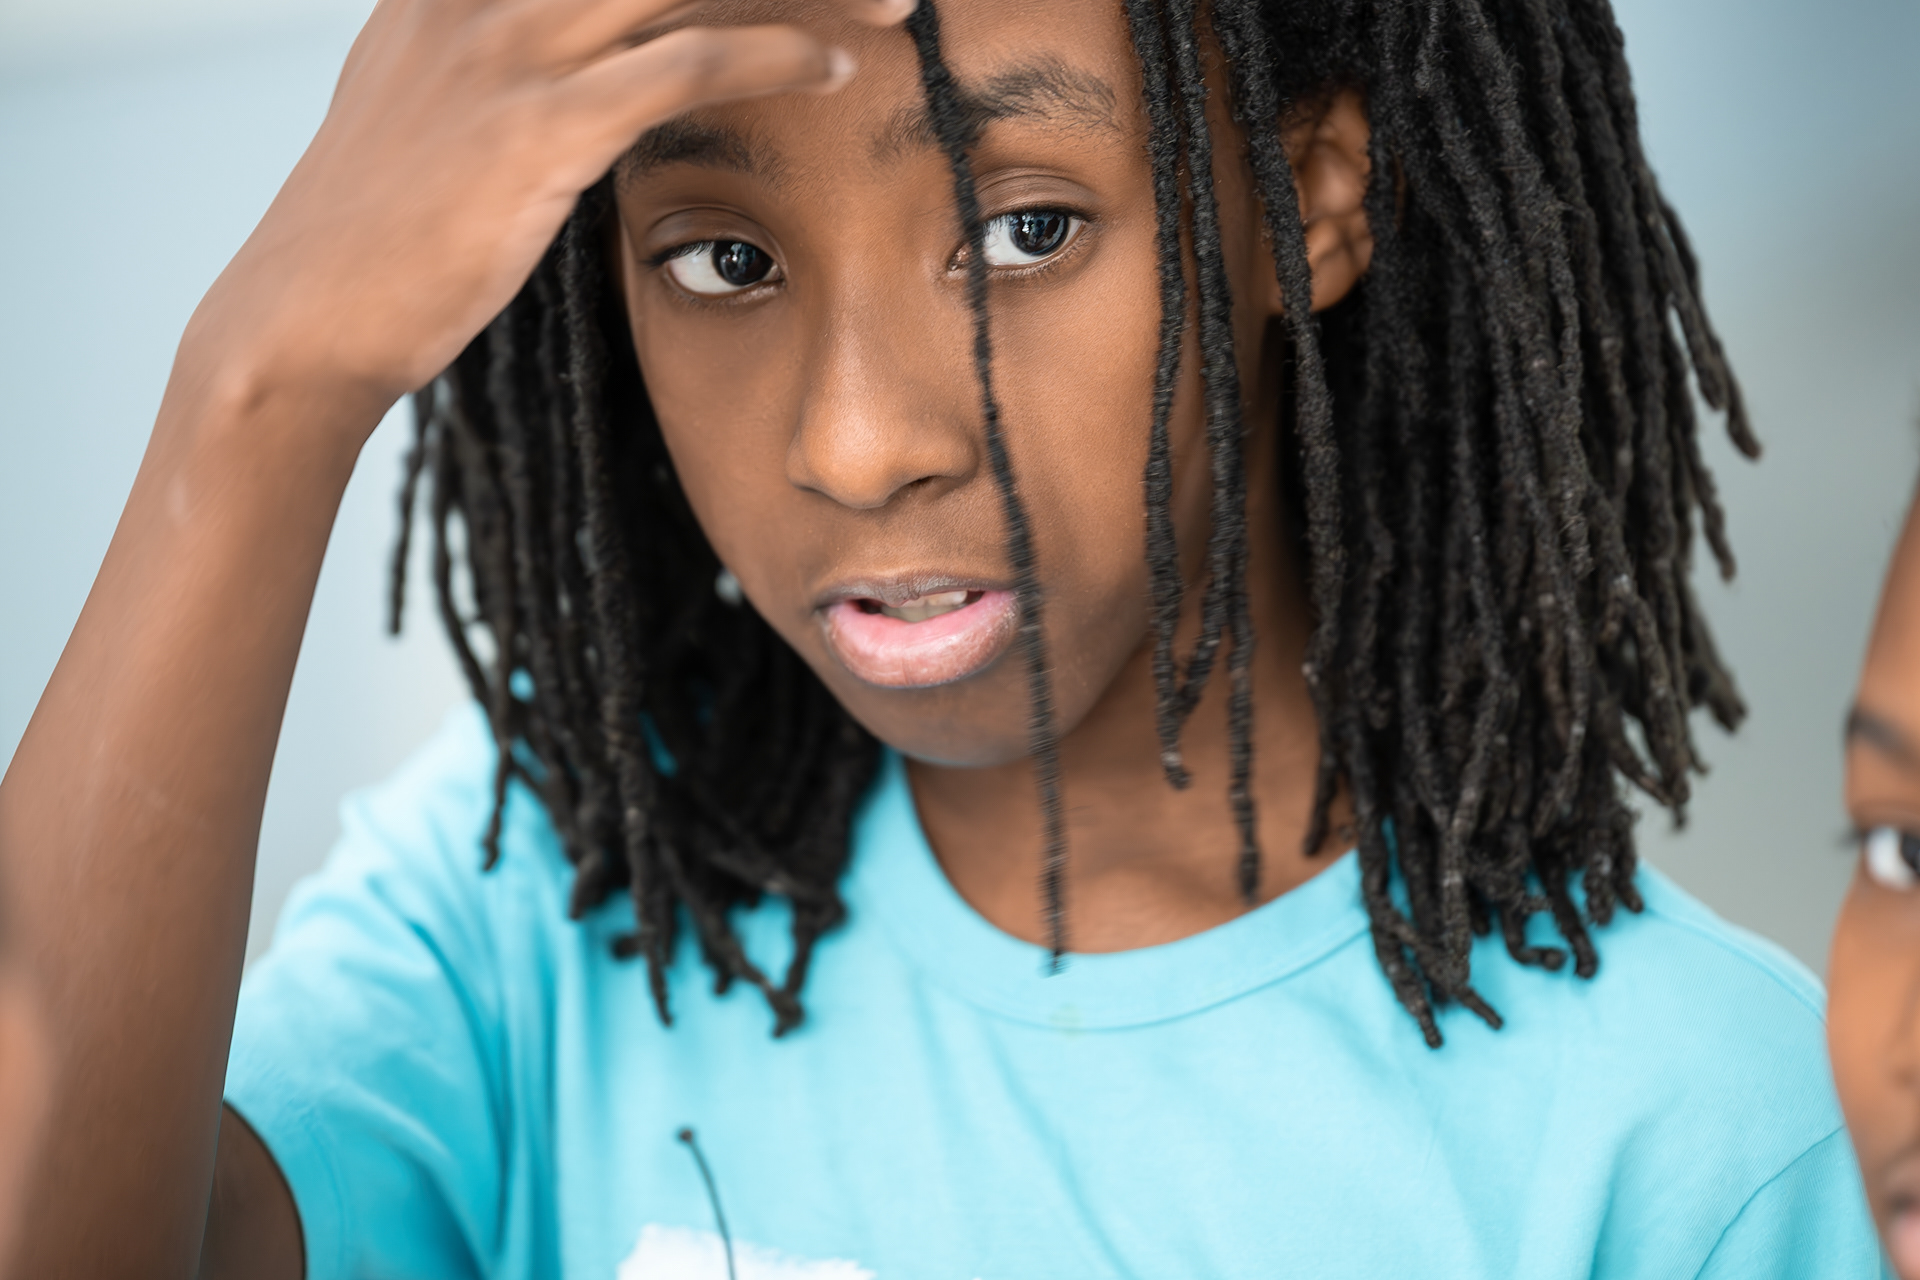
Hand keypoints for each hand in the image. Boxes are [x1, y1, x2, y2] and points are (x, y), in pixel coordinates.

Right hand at [190, 0, 911, 424]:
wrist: (304, 320)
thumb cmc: (377, 233)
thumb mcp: (419, 104)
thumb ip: (484, 54)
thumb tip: (567, 55)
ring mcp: (509, 50)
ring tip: (891, 5)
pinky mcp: (538, 127)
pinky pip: (684, 62)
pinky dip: (774, 55)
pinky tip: (833, 68)